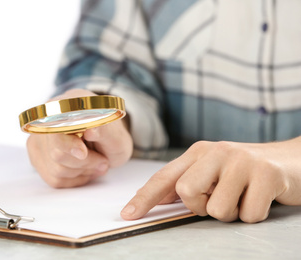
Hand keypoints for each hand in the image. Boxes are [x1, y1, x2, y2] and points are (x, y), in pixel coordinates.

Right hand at [26, 89, 132, 187]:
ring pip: (55, 169)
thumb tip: (90, 131)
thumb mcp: (116, 132)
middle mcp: (46, 120)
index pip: (57, 127)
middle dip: (84, 162)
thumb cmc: (109, 134)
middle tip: (103, 161)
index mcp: (65, 104)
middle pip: (56, 153)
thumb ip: (105, 130)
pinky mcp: (38, 158)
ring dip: (81, 171)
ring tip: (96, 163)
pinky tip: (85, 169)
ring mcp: (38, 140)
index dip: (69, 144)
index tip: (83, 153)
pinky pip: (54, 179)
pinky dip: (74, 179)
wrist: (105, 139)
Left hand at [121, 138, 300, 222]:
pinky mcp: (266, 174)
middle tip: (219, 198)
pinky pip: (248, 214)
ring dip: (231, 212)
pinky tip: (261, 197)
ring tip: (243, 196)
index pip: (165, 176)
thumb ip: (187, 181)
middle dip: (201, 206)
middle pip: (186, 192)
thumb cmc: (246, 171)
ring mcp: (242, 160)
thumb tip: (160, 197)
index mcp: (199, 152)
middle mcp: (217, 151)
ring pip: (217, 209)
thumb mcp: (213, 171)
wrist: (292, 160)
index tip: (129, 215)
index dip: (144, 197)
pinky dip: (253, 214)